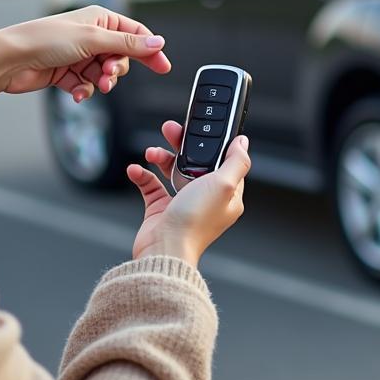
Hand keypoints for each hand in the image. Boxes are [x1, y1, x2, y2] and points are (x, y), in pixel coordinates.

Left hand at [0, 5, 171, 102]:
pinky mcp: (66, 72)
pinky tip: (77, 94)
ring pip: (104, 73)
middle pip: (120, 56)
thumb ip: (127, 45)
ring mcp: (78, 54)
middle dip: (117, 69)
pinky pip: (86, 84)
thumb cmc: (46, 40)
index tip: (163, 67)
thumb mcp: (93, 40)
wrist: (11, 59)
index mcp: (100, 18)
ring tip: (94, 85)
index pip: (135, 34)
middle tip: (109, 77)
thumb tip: (159, 44)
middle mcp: (91, 35)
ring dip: (101, 82)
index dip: (150, 50)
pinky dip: (85, 90)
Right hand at [126, 121, 249, 268]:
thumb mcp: (224, 185)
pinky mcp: (161, 210)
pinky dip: (142, 175)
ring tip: (151, 153)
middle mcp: (205, 199)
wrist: (164, 250)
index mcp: (226, 195)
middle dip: (181, 144)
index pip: (223, 161)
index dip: (212, 144)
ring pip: (172, 170)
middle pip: (195, 162)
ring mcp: (182, 204)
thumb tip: (243, 143)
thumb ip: (236, 162)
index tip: (200, 129)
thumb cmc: (194, 222)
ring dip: (160, 157)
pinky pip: (151, 185)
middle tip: (170, 130)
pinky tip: (136, 169)